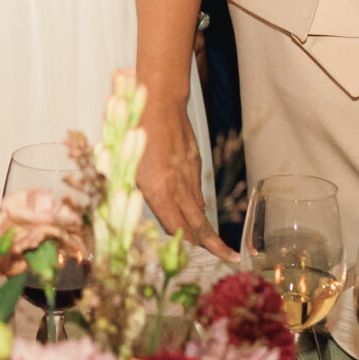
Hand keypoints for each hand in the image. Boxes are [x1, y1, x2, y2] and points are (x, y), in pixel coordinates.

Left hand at [137, 94, 232, 259]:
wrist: (160, 101)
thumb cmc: (136, 131)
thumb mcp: (127, 166)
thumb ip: (141, 192)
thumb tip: (152, 210)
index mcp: (159, 191)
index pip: (176, 227)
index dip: (187, 244)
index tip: (197, 257)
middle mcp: (178, 187)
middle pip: (199, 223)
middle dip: (215, 244)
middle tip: (231, 258)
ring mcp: (189, 175)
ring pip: (199, 207)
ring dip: (204, 225)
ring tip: (214, 243)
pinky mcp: (194, 163)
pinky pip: (197, 190)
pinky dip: (197, 203)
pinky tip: (195, 208)